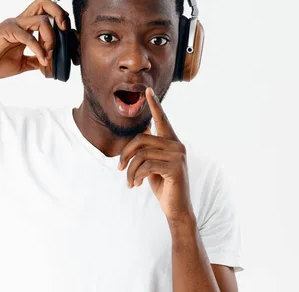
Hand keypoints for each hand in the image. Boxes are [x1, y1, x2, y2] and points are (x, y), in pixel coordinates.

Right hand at [0, 0, 68, 78]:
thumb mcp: (22, 64)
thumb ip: (36, 60)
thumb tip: (51, 64)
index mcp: (25, 27)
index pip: (48, 14)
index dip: (62, 25)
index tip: (70, 43)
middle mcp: (21, 22)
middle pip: (44, 3)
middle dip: (60, 14)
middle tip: (65, 32)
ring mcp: (14, 25)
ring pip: (42, 19)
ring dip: (52, 38)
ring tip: (49, 55)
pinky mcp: (7, 31)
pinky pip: (28, 36)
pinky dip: (39, 49)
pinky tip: (43, 61)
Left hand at [118, 88, 193, 221]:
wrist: (176, 208)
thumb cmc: (164, 186)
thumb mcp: (153, 165)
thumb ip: (149, 150)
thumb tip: (142, 134)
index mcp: (172, 142)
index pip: (162, 119)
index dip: (155, 105)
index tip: (148, 90)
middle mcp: (177, 145)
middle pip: (142, 139)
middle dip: (126, 154)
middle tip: (120, 168)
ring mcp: (178, 156)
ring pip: (142, 154)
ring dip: (130, 170)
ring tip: (130, 182)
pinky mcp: (175, 168)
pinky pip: (147, 166)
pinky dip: (136, 176)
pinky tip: (137, 185)